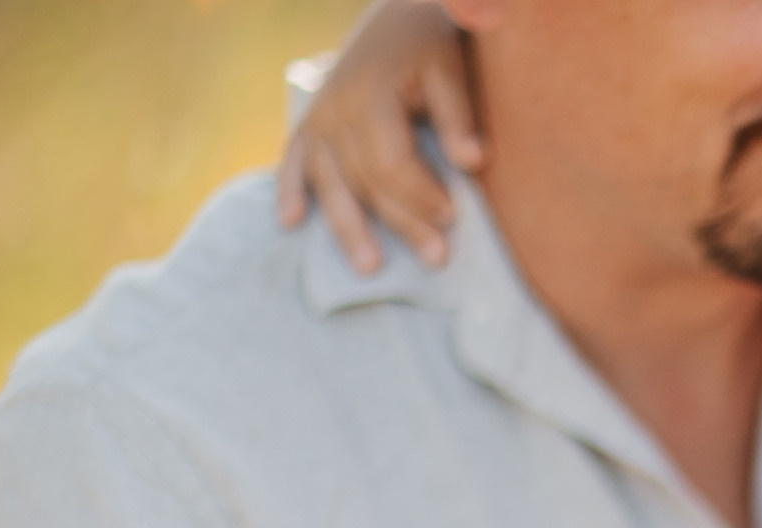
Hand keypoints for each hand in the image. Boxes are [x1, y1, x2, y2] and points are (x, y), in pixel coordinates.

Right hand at [277, 0, 482, 273]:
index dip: (421, 194)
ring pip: (329, 182)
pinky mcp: (310, 122)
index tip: (454, 218)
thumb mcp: (451, 68)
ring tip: (370, 268)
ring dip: (346, 226)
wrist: (397, 15)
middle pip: (365, 180)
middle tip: (438, 259)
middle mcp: (334, 109)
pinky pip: (294, 160)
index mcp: (367, 95)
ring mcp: (317, 117)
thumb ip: (457, 115)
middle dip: (401, 222)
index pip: (390, 162)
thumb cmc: (431, 43)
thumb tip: (472, 162)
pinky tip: (289, 222)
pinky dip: (289, 190)